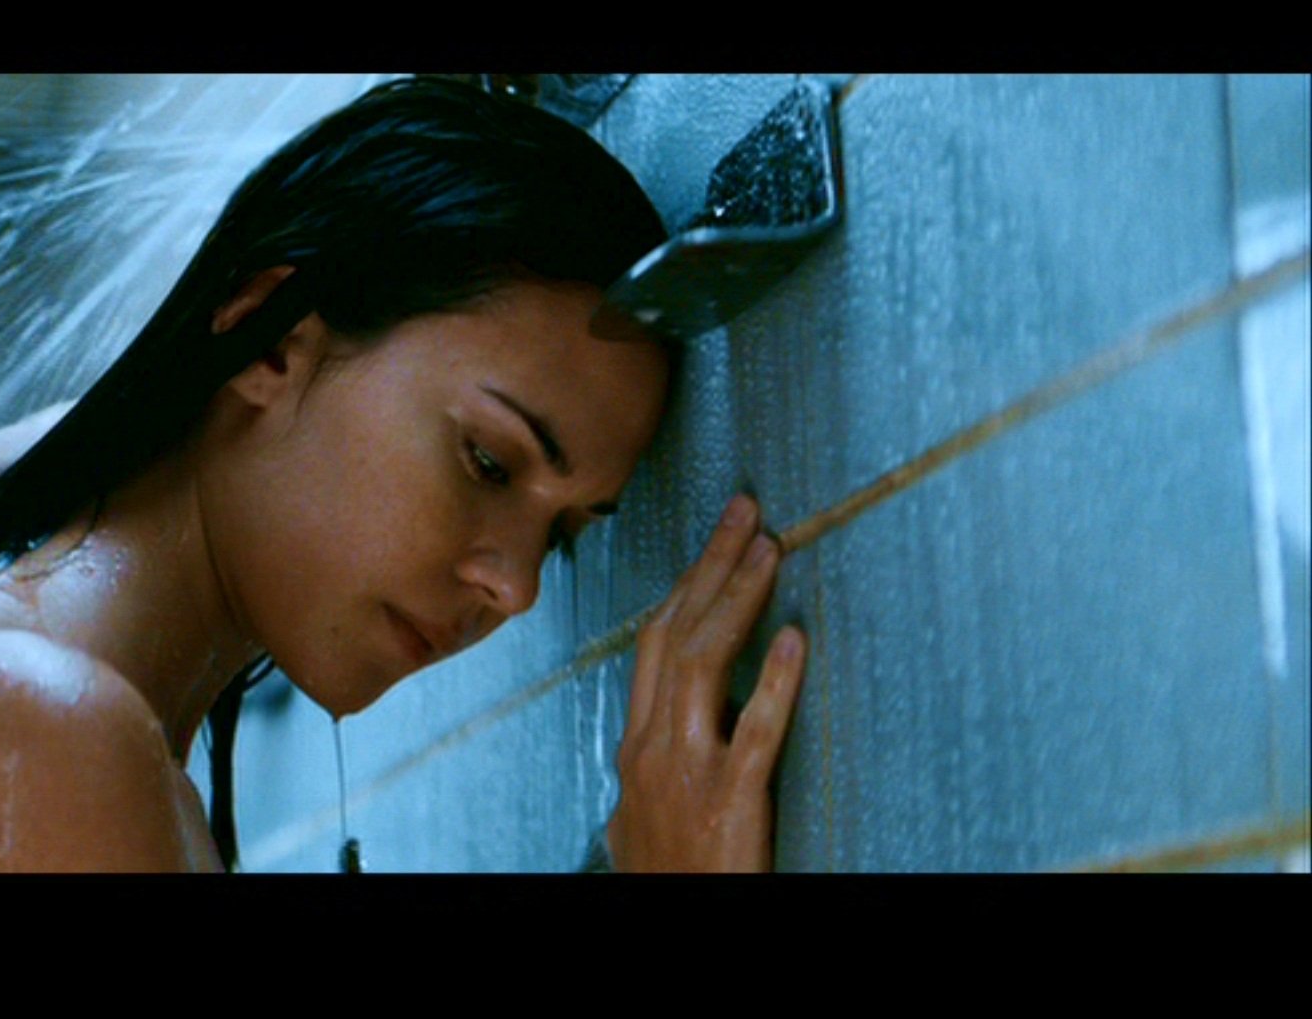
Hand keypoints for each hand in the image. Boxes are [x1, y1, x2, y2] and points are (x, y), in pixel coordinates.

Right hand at [606, 493, 806, 871]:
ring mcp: (688, 770)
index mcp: (637, 745)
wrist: (673, 919)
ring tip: (770, 549)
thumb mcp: (636, 819)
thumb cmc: (664, 879)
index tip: (721, 540)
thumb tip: (652, 746)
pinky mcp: (729, 801)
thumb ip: (649, 774)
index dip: (688, 584)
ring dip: (737, 599)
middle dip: (710, 565)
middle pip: (675, 633)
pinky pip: (753, 731)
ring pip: (703, 664)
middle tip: (746, 511)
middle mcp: (654, 746)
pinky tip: (793, 639)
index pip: (656, 642)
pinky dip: (773, 681)